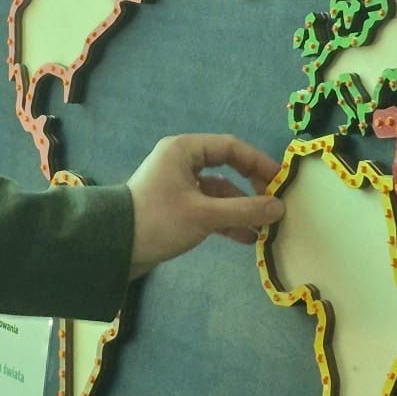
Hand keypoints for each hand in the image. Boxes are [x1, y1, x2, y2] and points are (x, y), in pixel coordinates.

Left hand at [126, 134, 283, 276]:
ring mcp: (178, 185)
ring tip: (264, 228)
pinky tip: (246, 237)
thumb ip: (245, 210)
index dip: (258, 162)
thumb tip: (280, 207)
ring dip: (240, 208)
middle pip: (227, 168)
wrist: (115, 248)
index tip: (280, 180)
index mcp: (184, 150)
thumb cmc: (160, 221)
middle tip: (273, 205)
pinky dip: (226, 220)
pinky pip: (208, 208)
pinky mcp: (176, 207)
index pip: (230, 147)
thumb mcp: (205, 215)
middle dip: (251, 188)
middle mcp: (181, 162)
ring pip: (219, 192)